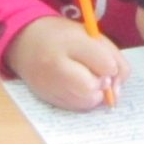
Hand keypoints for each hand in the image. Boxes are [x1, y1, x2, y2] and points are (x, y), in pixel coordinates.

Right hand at [6, 19, 122, 111]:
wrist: (26, 41)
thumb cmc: (64, 36)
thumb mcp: (91, 35)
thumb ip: (113, 58)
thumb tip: (118, 90)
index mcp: (70, 41)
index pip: (104, 64)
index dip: (112, 67)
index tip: (107, 64)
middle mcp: (56, 64)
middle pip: (91, 87)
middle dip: (102, 85)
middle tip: (100, 77)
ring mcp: (48, 83)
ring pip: (84, 102)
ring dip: (94, 95)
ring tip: (88, 81)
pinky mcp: (45, 97)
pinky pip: (73, 107)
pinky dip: (81, 101)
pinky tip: (77, 88)